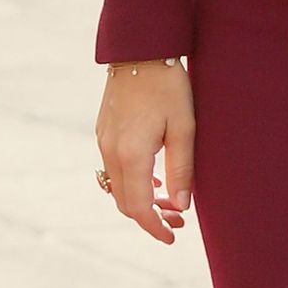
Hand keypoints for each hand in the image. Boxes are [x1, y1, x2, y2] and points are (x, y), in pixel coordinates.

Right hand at [95, 59, 195, 243]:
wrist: (140, 50)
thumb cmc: (168, 86)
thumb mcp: (184, 128)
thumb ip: (181, 169)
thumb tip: (180, 205)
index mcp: (132, 154)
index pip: (138, 207)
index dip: (154, 227)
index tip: (172, 237)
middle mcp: (111, 151)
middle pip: (124, 202)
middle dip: (150, 217)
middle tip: (178, 220)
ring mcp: (103, 141)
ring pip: (117, 187)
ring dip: (140, 200)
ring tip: (169, 202)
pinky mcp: (103, 132)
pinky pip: (113, 169)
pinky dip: (132, 183)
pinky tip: (153, 179)